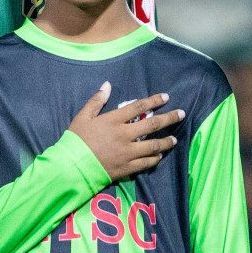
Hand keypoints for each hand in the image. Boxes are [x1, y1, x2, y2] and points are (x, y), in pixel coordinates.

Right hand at [69, 82, 184, 182]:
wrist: (70, 167)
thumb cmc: (75, 140)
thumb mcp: (82, 117)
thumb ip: (96, 101)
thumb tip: (107, 84)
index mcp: (113, 120)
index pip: (138, 107)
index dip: (154, 101)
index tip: (166, 97)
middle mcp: (124, 135)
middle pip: (152, 124)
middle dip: (169, 118)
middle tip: (181, 114)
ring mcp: (127, 152)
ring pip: (153, 145)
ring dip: (166, 141)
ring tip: (174, 139)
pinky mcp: (126, 167)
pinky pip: (146, 163)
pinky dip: (155, 159)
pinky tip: (160, 156)